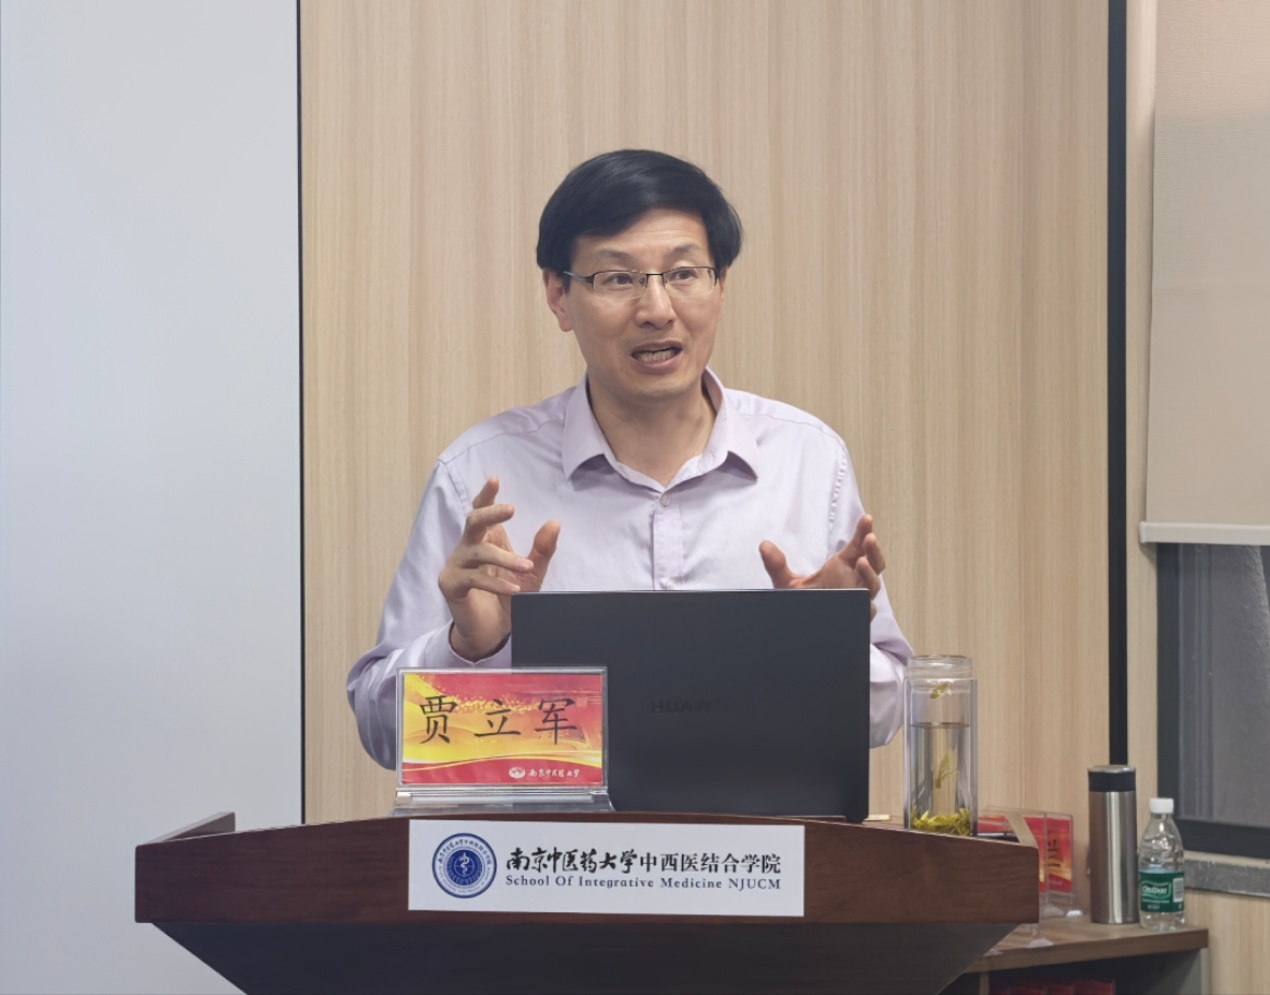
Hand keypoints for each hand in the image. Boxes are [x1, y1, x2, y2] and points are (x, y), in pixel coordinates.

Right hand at [437, 476, 559, 659]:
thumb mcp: (531, 573)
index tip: (495, 479)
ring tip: (525, 567)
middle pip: (473, 521)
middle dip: (491, 513)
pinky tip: (513, 588)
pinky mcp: (451, 584)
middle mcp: (468, 548)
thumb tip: (554, 522)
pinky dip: (495, 582)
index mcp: (486, 539)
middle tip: (511, 509)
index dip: (486, 496)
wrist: (493, 633)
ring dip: (504, 558)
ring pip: (478, 551)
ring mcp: (457, 565)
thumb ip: (542, 550)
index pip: (481, 511)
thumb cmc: (509, 598)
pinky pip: (473, 578)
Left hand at [759, 514, 885, 619]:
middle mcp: (853, 581)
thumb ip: (776, 565)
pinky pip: (867, 610)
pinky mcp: (856, 616)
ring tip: (862, 562)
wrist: (803, 631)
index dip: (863, 532)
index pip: (858, 546)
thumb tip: (763, 546)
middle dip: (873, 551)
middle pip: (873, 563)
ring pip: (873, 585)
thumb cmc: (802, 604)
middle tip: (869, 538)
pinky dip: (867, 604)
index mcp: (841, 568)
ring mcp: (857, 599)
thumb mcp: (787, 583)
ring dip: (870, 573)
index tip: (866, 519)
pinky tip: (863, 597)